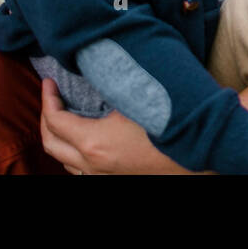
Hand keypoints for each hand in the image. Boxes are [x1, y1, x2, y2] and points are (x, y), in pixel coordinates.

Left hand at [40, 77, 199, 174]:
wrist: (202, 154)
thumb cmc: (172, 126)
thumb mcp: (138, 99)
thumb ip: (113, 87)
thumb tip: (97, 69)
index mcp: (94, 143)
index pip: (55, 121)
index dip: (48, 98)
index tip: (49, 81)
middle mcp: (93, 164)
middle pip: (50, 144)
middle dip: (45, 117)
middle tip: (52, 96)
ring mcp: (103, 176)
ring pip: (64, 161)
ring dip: (58, 137)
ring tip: (65, 114)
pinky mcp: (115, 179)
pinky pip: (80, 169)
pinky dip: (73, 152)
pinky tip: (85, 138)